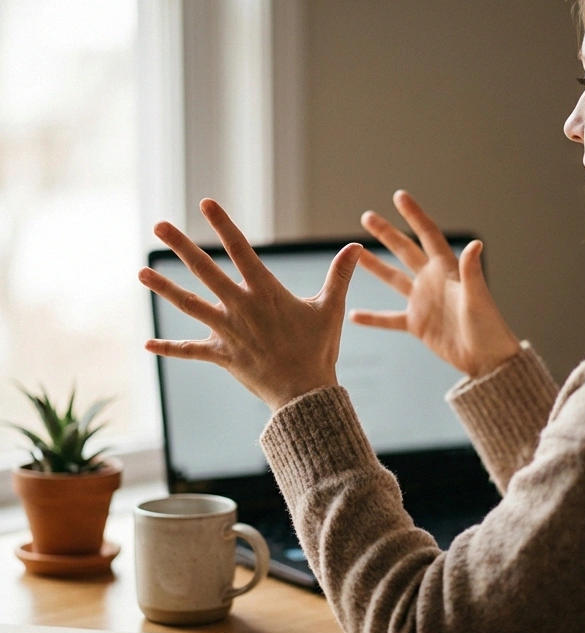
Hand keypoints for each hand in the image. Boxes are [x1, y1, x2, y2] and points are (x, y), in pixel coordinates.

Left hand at [139, 199, 359, 410]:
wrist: (305, 392)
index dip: (223, 225)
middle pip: (205, 270)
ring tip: (142, 273)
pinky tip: (148, 345)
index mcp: (266, 292)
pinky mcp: (222, 355)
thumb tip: (357, 247)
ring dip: (165, 288)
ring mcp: (228, 331)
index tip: (206, 203)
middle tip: (159, 225)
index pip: (241, 250)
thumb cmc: (319, 349)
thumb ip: (340, 275)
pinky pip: (190, 351)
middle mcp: (241, 307)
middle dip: (182, 246)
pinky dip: (170, 349)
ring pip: (189, 304)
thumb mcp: (331, 309)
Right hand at [351, 190, 520, 378]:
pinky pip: (390, 319)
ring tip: (356, 254)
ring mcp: (424, 303)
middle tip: (367, 217)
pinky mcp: (418, 324)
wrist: (488, 359)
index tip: (399, 196)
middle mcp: (433, 282)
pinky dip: (372, 317)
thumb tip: (475, 244)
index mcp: (447, 271)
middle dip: (387, 233)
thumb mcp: (478, 298)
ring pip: (394, 279)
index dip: (414, 215)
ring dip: (375, 266)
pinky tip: (353, 315)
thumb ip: (472, 272)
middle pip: (406, 251)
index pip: (428, 235)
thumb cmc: (489, 328)